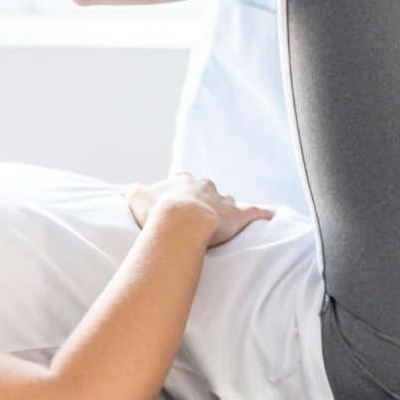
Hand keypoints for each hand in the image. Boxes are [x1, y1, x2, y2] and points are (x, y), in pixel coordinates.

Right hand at [126, 173, 274, 247]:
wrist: (181, 222)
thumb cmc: (158, 212)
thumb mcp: (137, 198)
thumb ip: (133, 192)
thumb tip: (127, 190)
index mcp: (183, 181)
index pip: (182, 178)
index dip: (181, 185)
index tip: (178, 194)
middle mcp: (205, 186)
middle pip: (207, 188)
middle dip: (205, 197)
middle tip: (201, 211)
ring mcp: (223, 199)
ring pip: (229, 200)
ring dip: (227, 208)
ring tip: (227, 219)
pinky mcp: (238, 214)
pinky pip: (254, 212)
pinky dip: (263, 214)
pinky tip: (272, 216)